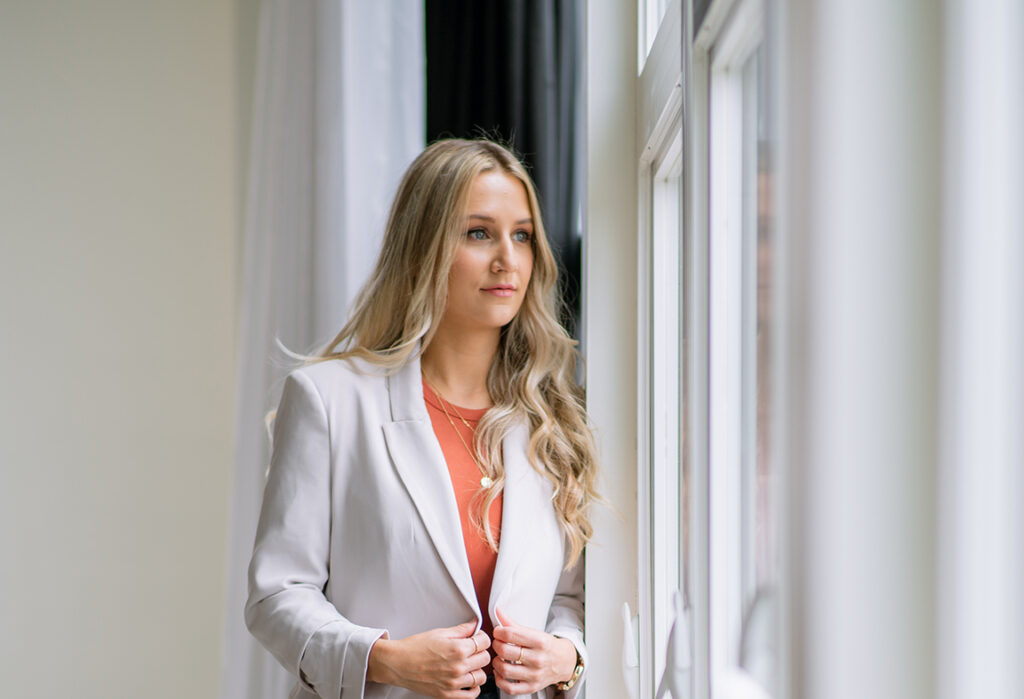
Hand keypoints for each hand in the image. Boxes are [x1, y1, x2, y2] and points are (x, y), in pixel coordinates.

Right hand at [367, 620, 491, 697]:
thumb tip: (474, 624)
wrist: (397, 664)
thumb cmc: (414, 647)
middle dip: (480, 651)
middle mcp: (458, 667)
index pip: (484, 642)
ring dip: (477, 669)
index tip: (476, 638)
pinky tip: (468, 680)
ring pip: (481, 677)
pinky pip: (471, 695)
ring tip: (468, 664)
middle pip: (485, 658)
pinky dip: (474, 688)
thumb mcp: (439, 633)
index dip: (481, 637)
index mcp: (458, 649)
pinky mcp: (448, 695)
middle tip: (471, 649)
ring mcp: (454, 683)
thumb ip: (461, 630)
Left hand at [492, 607, 577, 695]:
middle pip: (505, 651)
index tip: (498, 632)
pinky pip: (509, 688)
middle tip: (498, 643)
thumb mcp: (534, 632)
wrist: (564, 662)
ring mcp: (535, 675)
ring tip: (499, 657)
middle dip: (496, 645)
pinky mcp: (531, 687)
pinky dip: (500, 680)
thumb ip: (513, 624)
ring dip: (496, 662)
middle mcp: (538, 659)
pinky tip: (501, 672)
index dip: (498, 632)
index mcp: (539, 641)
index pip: (510, 634)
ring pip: (505, 670)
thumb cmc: (546, 646)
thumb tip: (497, 611)